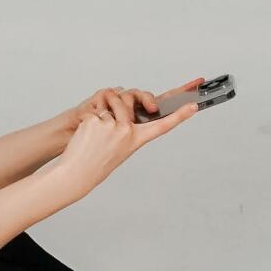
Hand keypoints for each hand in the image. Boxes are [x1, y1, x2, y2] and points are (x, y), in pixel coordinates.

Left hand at [53, 84, 199, 195]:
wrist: (77, 172)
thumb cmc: (97, 161)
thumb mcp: (120, 147)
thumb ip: (126, 126)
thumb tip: (123, 101)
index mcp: (136, 139)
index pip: (162, 126)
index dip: (179, 116)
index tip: (193, 106)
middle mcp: (127, 131)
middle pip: (128, 98)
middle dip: (118, 98)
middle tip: (108, 116)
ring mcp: (112, 125)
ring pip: (111, 99)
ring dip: (103, 106)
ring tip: (96, 128)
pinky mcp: (96, 121)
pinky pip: (94, 108)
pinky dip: (89, 116)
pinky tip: (86, 132)